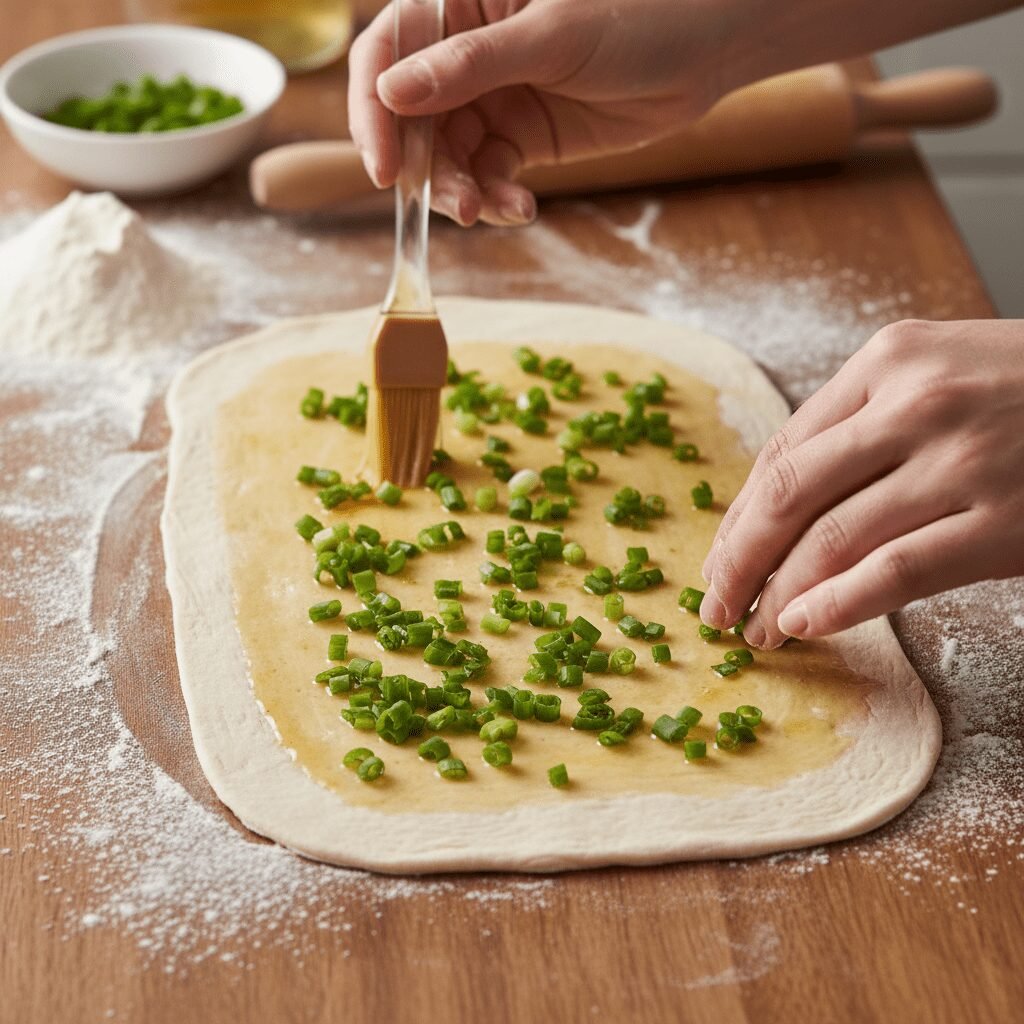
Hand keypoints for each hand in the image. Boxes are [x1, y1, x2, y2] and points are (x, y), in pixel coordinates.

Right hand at [348, 0, 747, 225]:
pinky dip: (496, 197)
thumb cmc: (640, 14)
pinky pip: (489, 174)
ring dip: (462, 190)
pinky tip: (520, 208)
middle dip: (427, 167)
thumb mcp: (551, 37)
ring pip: (450, 155)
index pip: (389, 53)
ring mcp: (493, 95)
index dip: (376, 111)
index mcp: (460, 2)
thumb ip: (471, 66)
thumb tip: (392, 94)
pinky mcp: (522, 136)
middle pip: (414, 117)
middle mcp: (466, 51)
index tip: (385, 168)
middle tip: (452, 206)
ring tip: (489, 211)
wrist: (708, 49)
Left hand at [700, 319, 1023, 647]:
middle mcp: (915, 404)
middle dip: (737, 561)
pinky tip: (804, 625)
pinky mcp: (1003, 523)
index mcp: (888, 361)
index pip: (783, 452)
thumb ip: (864, 422)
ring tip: (757, 629)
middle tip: (715, 605)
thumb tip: (782, 505)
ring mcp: (961, 463)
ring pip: (831, 539)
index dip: (740, 517)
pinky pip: (896, 571)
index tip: (719, 559)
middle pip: (789, 495)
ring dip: (779, 594)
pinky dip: (838, 603)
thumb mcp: (940, 371)